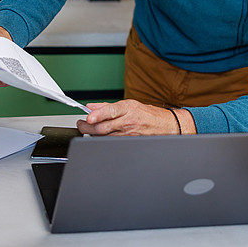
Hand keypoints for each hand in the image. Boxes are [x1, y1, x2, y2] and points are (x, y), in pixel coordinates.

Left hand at [76, 100, 195, 135]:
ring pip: (104, 137)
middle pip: (103, 128)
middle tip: (80, 124)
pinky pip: (111, 143)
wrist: (166, 126)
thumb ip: (108, 106)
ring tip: (87, 129)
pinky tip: (99, 137)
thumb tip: (91, 107)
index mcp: (127, 108)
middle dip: (87, 128)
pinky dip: (102, 140)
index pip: (110, 111)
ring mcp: (128, 134)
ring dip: (92, 134)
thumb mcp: (129, 104)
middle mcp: (127, 121)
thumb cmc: (148, 114)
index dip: (97, 115)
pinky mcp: (129, 143)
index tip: (87, 117)